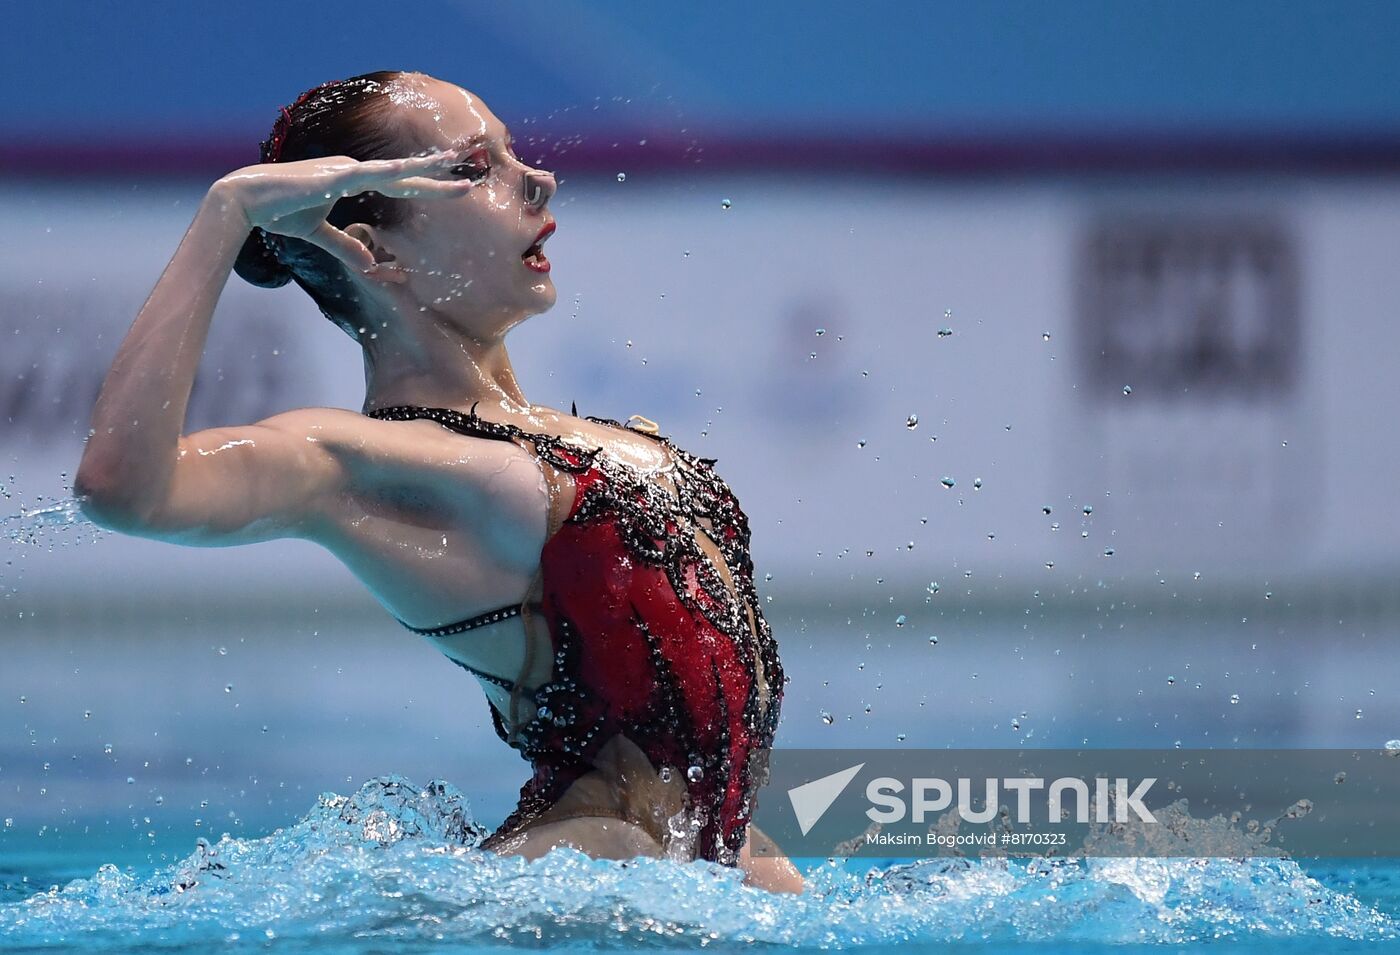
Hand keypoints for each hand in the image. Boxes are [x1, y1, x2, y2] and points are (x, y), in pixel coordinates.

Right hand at [211, 149, 476, 272]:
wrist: (244, 201)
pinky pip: (363, 175)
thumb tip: (370, 264)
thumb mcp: (318, 234)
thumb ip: (344, 246)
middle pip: (405, 175)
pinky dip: (383, 172)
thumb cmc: (277, 211)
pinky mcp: (330, 178)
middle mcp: (353, 171)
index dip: (428, 187)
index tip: (457, 188)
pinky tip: (403, 169)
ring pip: (393, 171)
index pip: (400, 185)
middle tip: (471, 170)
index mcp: (353, 181)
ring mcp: (344, 171)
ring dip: (423, 168)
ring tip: (453, 163)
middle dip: (438, 173)